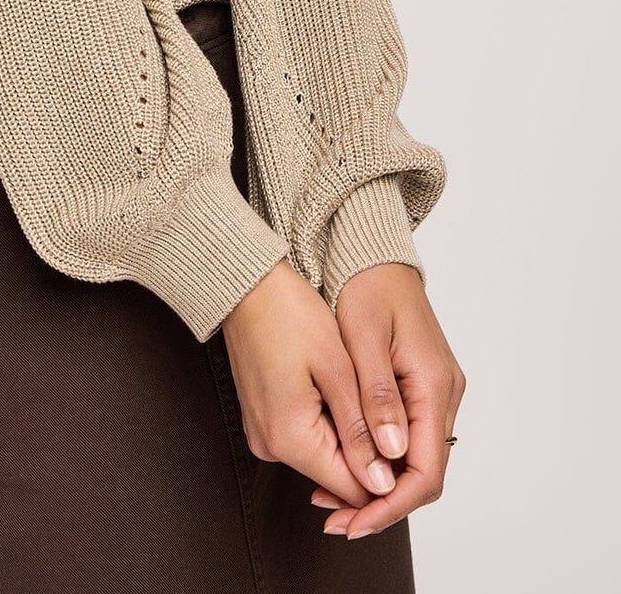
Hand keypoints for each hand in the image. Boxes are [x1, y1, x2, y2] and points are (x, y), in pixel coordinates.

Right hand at [220, 259, 406, 511]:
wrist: (247, 284)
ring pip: (325, 456)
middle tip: (394, 414)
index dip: (389, 477)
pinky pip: (307, 437)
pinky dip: (332, 423)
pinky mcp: (264, 419)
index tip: (408, 444)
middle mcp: (272, 446)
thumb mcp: (336, 369)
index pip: (353, 489)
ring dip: (353, 437)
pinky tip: (343, 392)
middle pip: (338, 475)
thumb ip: (360, 431)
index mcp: (290, 438)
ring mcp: (264, 433)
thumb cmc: (288, 313)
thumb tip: (381, 482)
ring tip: (367, 396)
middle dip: (372, 455)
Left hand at [307, 262, 465, 538]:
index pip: (424, 470)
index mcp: (433, 384)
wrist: (374, 253)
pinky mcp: (419, 386)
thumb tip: (389, 454)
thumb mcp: (364, 339)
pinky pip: (406, 436)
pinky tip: (346, 462)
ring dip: (377, 484)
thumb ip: (377, 397)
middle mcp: (442, 393)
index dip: (390, 503)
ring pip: (413, 458)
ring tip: (330, 497)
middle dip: (380, 502)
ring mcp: (434, 390)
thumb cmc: (367, 285)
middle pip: (422, 473)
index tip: (354, 521)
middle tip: (335, 518)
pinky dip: (377, 457)